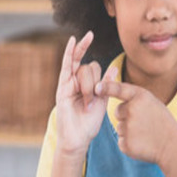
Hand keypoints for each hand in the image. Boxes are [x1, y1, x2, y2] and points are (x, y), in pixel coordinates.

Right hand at [55, 32, 116, 156]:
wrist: (78, 139)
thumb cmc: (89, 124)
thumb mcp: (102, 102)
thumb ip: (107, 85)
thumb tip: (114, 68)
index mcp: (88, 85)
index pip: (94, 68)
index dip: (98, 66)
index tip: (93, 37)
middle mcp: (77, 82)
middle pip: (89, 67)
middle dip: (94, 82)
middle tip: (94, 98)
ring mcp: (68, 84)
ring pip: (81, 70)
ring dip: (88, 86)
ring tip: (87, 103)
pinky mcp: (62, 88)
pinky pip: (66, 67)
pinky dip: (69, 53)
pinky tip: (73, 41)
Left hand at [96, 78, 176, 164]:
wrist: (172, 146)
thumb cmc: (162, 122)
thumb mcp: (153, 103)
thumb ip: (134, 97)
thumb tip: (111, 91)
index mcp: (140, 97)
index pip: (118, 89)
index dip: (106, 87)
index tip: (97, 87)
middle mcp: (132, 110)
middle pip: (118, 112)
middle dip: (127, 116)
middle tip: (145, 122)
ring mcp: (128, 128)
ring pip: (120, 127)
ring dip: (129, 130)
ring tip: (146, 133)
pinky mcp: (125, 144)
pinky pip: (121, 140)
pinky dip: (130, 142)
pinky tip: (142, 142)